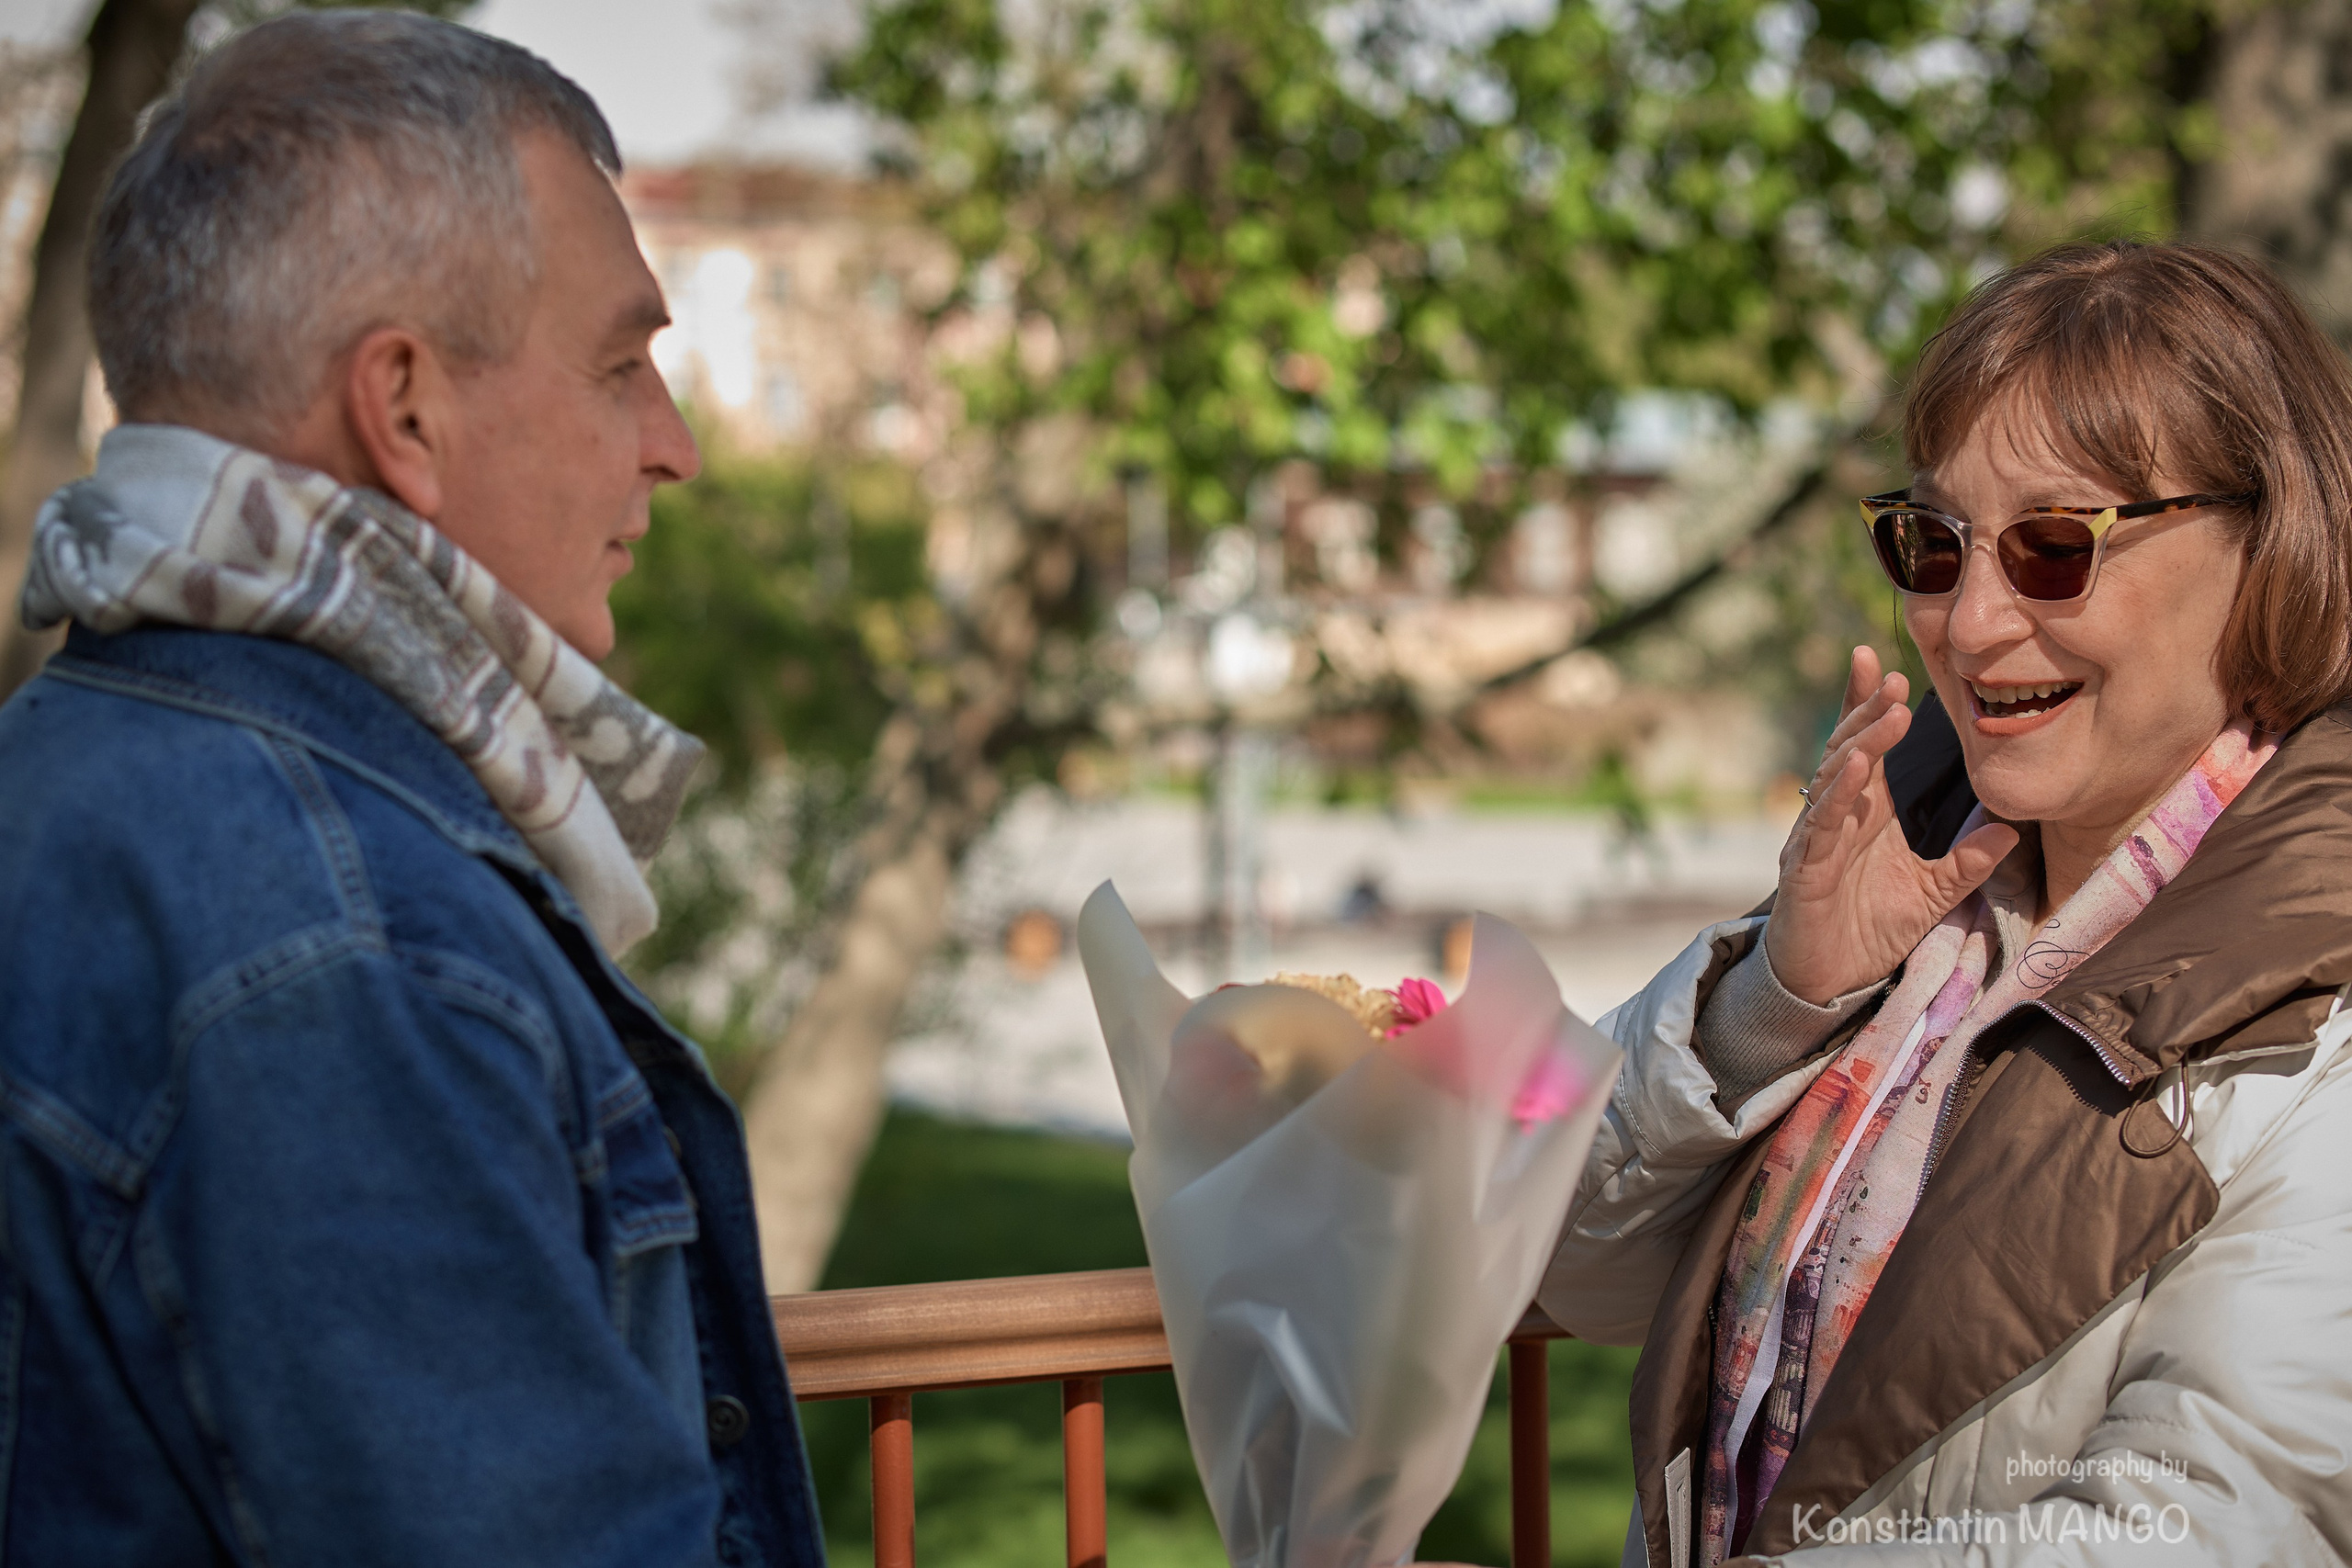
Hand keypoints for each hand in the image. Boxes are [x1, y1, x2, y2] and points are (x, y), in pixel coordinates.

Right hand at [1763, 646, 2018, 1004]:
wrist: (1828, 984)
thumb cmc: (1869, 931)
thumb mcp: (1934, 893)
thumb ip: (1968, 860)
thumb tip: (2013, 827)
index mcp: (1865, 813)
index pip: (1867, 747)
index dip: (1871, 706)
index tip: (1891, 666)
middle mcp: (1837, 816)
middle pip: (1848, 749)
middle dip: (1867, 710)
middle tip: (1895, 676)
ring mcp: (1817, 839)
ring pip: (1833, 779)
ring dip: (1861, 743)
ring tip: (1889, 712)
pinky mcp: (1805, 869)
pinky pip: (1822, 824)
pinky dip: (1839, 795)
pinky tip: (1857, 767)